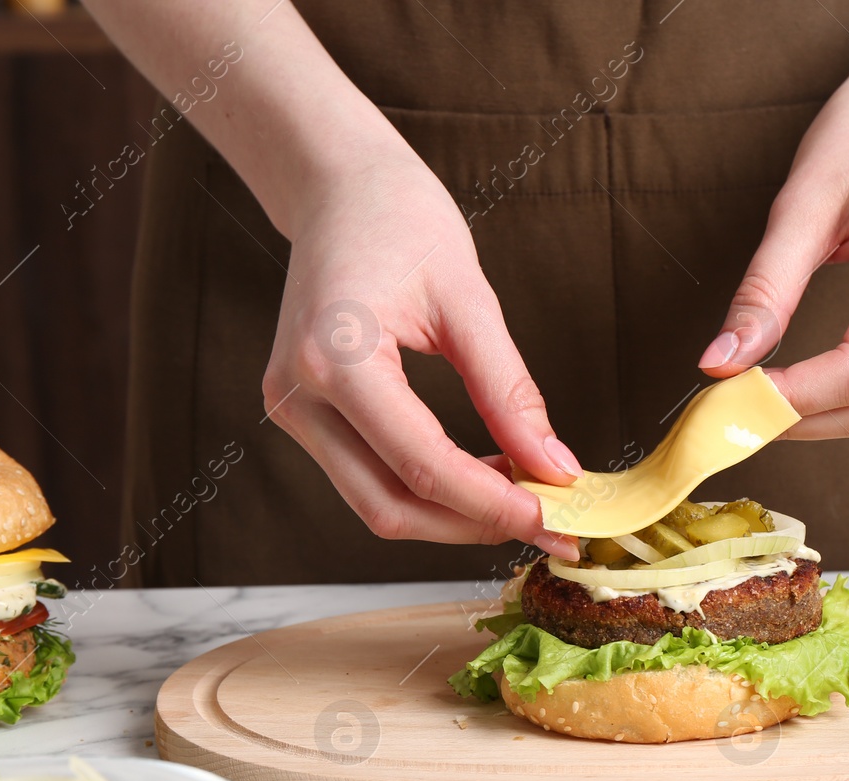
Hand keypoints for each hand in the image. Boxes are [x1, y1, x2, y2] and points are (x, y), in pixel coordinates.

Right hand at [261, 149, 580, 557]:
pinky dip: (428, 489)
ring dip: (453, 515)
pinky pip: (368, 476)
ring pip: (377, 503)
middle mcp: (298, 395)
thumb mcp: (470, 300)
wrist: (337, 186)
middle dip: (474, 525)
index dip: (493, 504)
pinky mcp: (302, 414)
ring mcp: (291, 409)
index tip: (556, 517)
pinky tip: (482, 473)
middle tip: (551, 524)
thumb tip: (556, 466)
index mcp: (335, 359)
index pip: (422, 465)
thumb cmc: (400, 218)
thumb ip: (509, 391)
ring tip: (524, 496)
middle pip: (391, 506)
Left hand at [699, 81, 848, 439]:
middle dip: (797, 420)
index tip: (727, 398)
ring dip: (814, 417)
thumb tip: (718, 365)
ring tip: (751, 398)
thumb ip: (764, 289)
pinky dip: (836, 398)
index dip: (791, 398)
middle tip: (728, 412)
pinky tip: (792, 383)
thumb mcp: (801, 203)